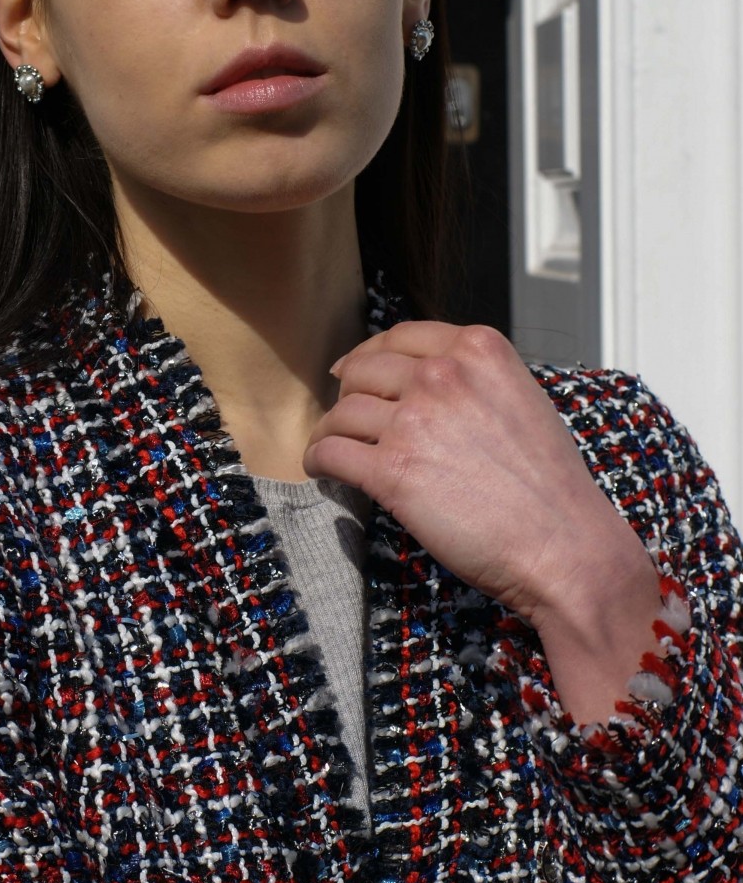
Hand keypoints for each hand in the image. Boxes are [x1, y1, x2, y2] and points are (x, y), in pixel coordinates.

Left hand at [303, 321, 657, 635]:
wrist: (564, 545)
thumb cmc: (550, 487)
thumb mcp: (523, 400)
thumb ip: (474, 379)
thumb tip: (425, 379)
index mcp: (478, 350)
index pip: (401, 336)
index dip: (369, 354)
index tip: (354, 370)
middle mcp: (443, 375)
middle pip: (363, 370)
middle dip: (349, 393)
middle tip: (347, 416)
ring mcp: (415, 419)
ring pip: (342, 411)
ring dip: (331, 430)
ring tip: (332, 446)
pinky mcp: (392, 469)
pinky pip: (330, 451)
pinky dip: (318, 460)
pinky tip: (323, 469)